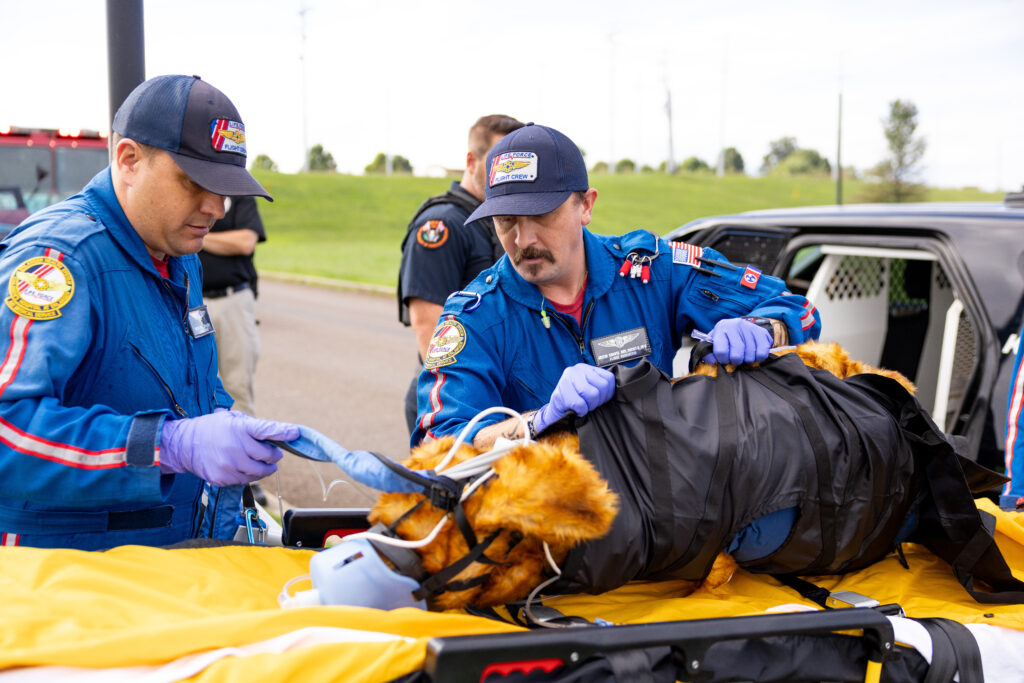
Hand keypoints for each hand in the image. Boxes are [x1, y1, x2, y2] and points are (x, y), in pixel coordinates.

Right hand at [160, 411, 299, 485]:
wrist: (184, 445)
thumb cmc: (213, 429)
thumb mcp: (232, 419)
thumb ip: (255, 427)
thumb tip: (280, 434)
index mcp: (239, 428)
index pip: (266, 430)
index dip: (283, 432)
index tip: (295, 433)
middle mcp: (235, 447)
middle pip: (268, 456)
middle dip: (274, 455)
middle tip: (272, 452)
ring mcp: (229, 465)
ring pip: (260, 472)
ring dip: (265, 468)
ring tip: (259, 462)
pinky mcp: (223, 479)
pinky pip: (246, 481)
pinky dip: (249, 475)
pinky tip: (242, 467)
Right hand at [534, 364, 615, 433]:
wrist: (555, 414)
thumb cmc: (574, 403)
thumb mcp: (589, 390)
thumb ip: (600, 387)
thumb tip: (618, 391)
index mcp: (587, 368)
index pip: (609, 379)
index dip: (607, 394)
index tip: (599, 401)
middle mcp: (577, 369)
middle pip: (602, 387)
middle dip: (598, 401)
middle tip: (589, 405)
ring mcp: (567, 379)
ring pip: (592, 394)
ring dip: (588, 406)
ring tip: (582, 407)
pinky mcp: (560, 392)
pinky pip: (579, 404)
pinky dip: (580, 411)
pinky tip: (575, 411)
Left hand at [701, 317, 772, 365]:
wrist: (739, 326)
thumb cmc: (724, 337)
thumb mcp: (713, 342)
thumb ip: (708, 352)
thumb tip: (711, 362)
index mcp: (721, 328)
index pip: (721, 351)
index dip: (722, 360)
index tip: (724, 360)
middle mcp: (735, 325)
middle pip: (737, 355)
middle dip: (736, 361)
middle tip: (735, 360)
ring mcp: (750, 327)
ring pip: (750, 355)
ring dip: (747, 360)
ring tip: (744, 356)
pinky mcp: (762, 332)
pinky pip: (763, 352)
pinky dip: (759, 357)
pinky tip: (754, 353)